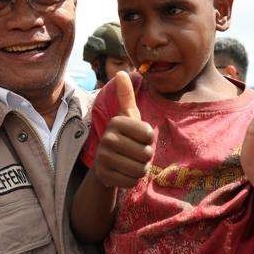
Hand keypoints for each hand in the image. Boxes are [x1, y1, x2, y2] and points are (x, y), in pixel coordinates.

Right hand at [91, 72, 154, 188]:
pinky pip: (132, 181)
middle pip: (146, 154)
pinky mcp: (104, 176)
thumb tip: (122, 72)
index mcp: (116, 122)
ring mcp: (104, 158)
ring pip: (140, 169)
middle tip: (133, 153)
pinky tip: (123, 173)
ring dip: (139, 169)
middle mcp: (107, 138)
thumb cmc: (123, 137)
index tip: (136, 138)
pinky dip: (131, 180)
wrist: (104, 165)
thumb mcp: (127, 117)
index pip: (149, 135)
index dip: (148, 140)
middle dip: (144, 157)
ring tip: (129, 163)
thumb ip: (127, 96)